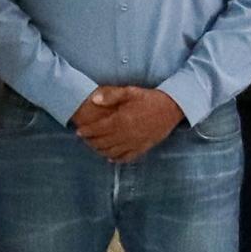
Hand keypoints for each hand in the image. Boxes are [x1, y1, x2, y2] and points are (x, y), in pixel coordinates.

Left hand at [70, 86, 185, 163]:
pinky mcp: (144, 147)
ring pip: (112, 152)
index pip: (98, 130)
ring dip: (101, 151)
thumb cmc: (149, 99)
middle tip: (85, 139)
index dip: (86, 132)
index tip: (78, 132)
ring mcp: (135, 143)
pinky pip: (127, 157)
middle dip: (91, 142)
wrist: (172, 108)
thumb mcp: (130, 92)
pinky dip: (117, 159)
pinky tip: (111, 158)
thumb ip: (111, 95)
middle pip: (103, 143)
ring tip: (95, 146)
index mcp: (121, 121)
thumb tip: (94, 100)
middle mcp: (126, 134)